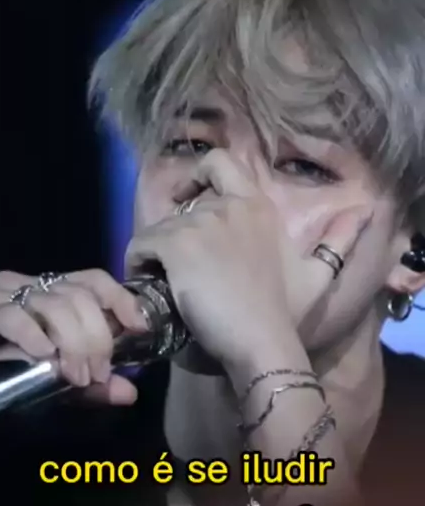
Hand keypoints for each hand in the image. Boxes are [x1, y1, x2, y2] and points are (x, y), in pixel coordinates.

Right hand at [0, 269, 147, 404]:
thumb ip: (91, 386)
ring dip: (72, 342)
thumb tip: (130, 392)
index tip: (138, 328)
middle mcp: (26, 285)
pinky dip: (33, 335)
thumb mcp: (54, 382)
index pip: (93, 279)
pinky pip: (11, 316)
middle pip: (77, 295)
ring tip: (75, 375)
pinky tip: (43, 355)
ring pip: (51, 303)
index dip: (120, 298)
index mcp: (49, 292)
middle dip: (97, 336)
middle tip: (97, 373)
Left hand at [126, 150, 372, 367]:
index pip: (219, 163)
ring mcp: (201, 224)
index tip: (187, 199)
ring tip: (160, 285)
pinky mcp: (177, 246)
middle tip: (173, 264)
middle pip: (183, 205)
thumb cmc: (287, 314)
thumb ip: (338, 241)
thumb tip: (367, 211)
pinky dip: (138, 263)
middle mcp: (229, 207)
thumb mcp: (318, 276)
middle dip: (175, 232)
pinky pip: (142, 245)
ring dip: (155, 254)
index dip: (197, 175)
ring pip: (160, 229)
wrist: (263, 341)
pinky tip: (148, 285)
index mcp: (258, 206)